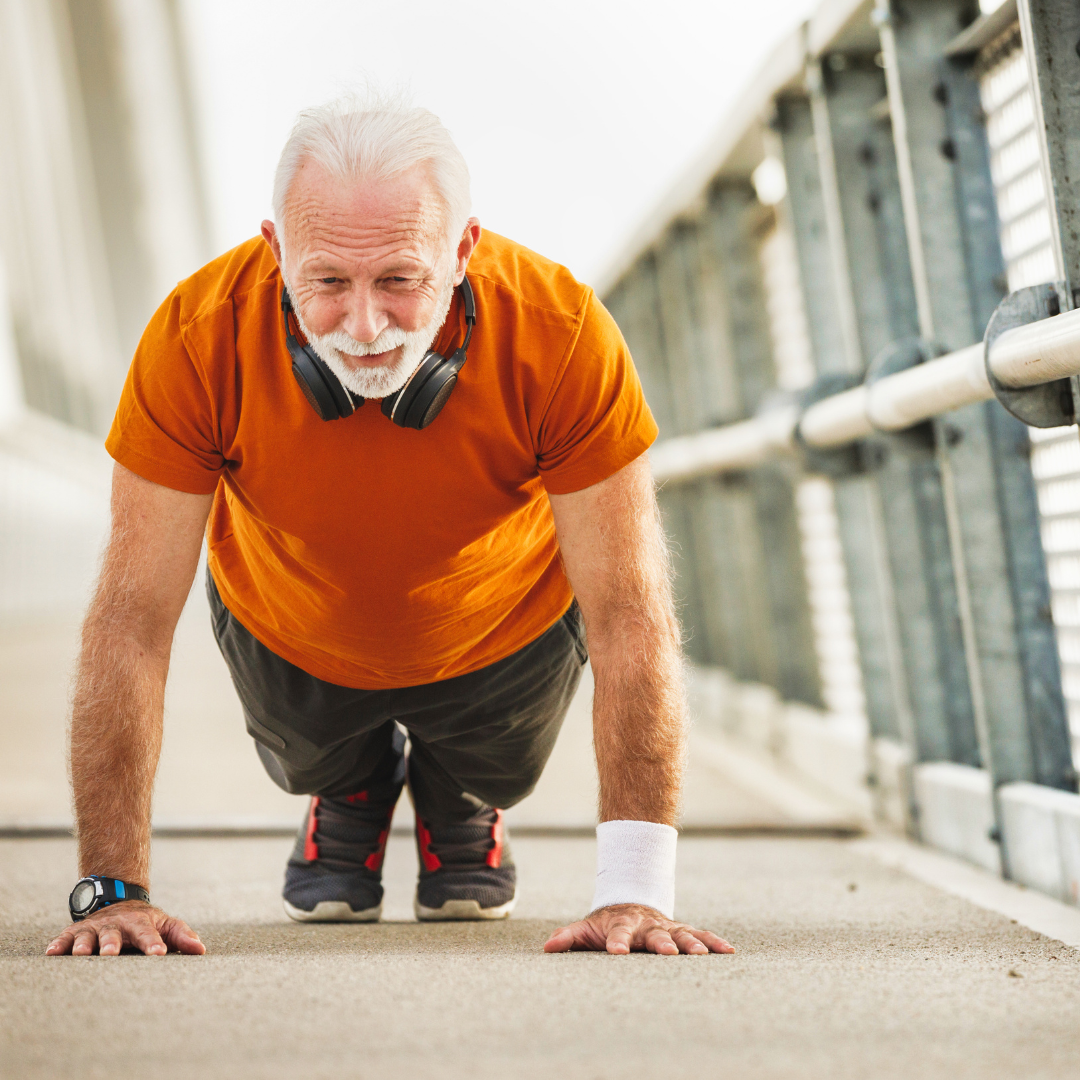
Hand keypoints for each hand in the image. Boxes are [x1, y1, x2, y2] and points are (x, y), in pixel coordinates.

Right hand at [45, 901, 205, 955]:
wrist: (118, 899)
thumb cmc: (145, 922)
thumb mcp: (165, 924)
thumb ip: (181, 936)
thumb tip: (200, 950)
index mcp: (140, 923)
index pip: (149, 933)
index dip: (153, 943)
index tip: (158, 954)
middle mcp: (117, 924)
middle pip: (115, 933)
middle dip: (113, 943)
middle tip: (111, 954)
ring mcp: (95, 927)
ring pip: (89, 935)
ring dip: (84, 944)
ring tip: (81, 954)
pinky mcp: (76, 932)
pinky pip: (65, 938)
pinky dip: (59, 944)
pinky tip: (52, 953)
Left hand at [544, 903, 734, 954]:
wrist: (629, 900)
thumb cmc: (605, 924)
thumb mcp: (586, 929)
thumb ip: (569, 937)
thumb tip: (547, 948)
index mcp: (621, 925)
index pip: (617, 934)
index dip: (616, 942)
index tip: (617, 953)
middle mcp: (646, 925)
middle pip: (654, 934)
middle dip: (661, 943)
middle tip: (669, 953)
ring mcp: (666, 927)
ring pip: (680, 934)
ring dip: (691, 944)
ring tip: (702, 955)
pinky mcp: (681, 930)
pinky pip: (700, 935)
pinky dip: (713, 942)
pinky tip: (728, 951)